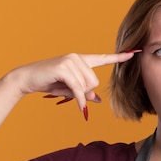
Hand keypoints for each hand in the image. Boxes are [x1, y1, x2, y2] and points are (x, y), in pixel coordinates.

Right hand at [6, 52, 136, 114]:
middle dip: (85, 92)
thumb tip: (97, 100)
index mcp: (81, 60)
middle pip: (94, 81)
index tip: (133, 53)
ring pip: (87, 85)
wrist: (27, 79)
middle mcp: (77, 57)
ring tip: (62, 89)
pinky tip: (79, 106)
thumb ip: (84, 92)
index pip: (103, 58)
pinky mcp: (64, 68)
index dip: (118, 57)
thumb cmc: (49, 83)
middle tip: (69, 92)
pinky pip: (78, 89)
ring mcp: (70, 60)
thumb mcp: (69, 89)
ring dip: (77, 94)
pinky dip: (79, 100)